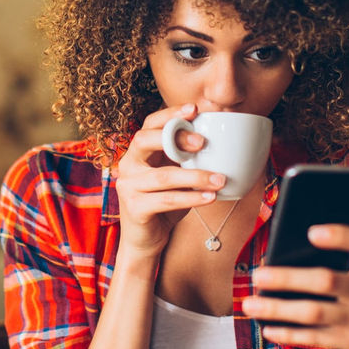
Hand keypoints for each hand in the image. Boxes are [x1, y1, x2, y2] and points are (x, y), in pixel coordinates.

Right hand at [113, 103, 227, 259]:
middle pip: (145, 140)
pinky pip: (167, 200)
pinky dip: (191, 198)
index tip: (194, 109)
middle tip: (203, 142)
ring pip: (163, 176)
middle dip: (175, 137)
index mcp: (138, 152)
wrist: (146, 240)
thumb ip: (186, 158)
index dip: (169, 114)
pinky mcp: (135, 208)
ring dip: (195, 176)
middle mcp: (128, 165)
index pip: (149, 124)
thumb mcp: (175, 175)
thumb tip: (221, 139)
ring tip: (220, 179)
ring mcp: (128, 186)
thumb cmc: (164, 203)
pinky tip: (210, 197)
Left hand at [242, 224, 348, 348]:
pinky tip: (268, 328)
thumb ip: (342, 259)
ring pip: (314, 313)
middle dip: (288, 278)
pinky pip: (315, 338)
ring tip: (250, 304)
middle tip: (257, 275)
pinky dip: (288, 333)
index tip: (311, 233)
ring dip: (278, 309)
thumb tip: (285, 255)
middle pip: (326, 281)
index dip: (339, 236)